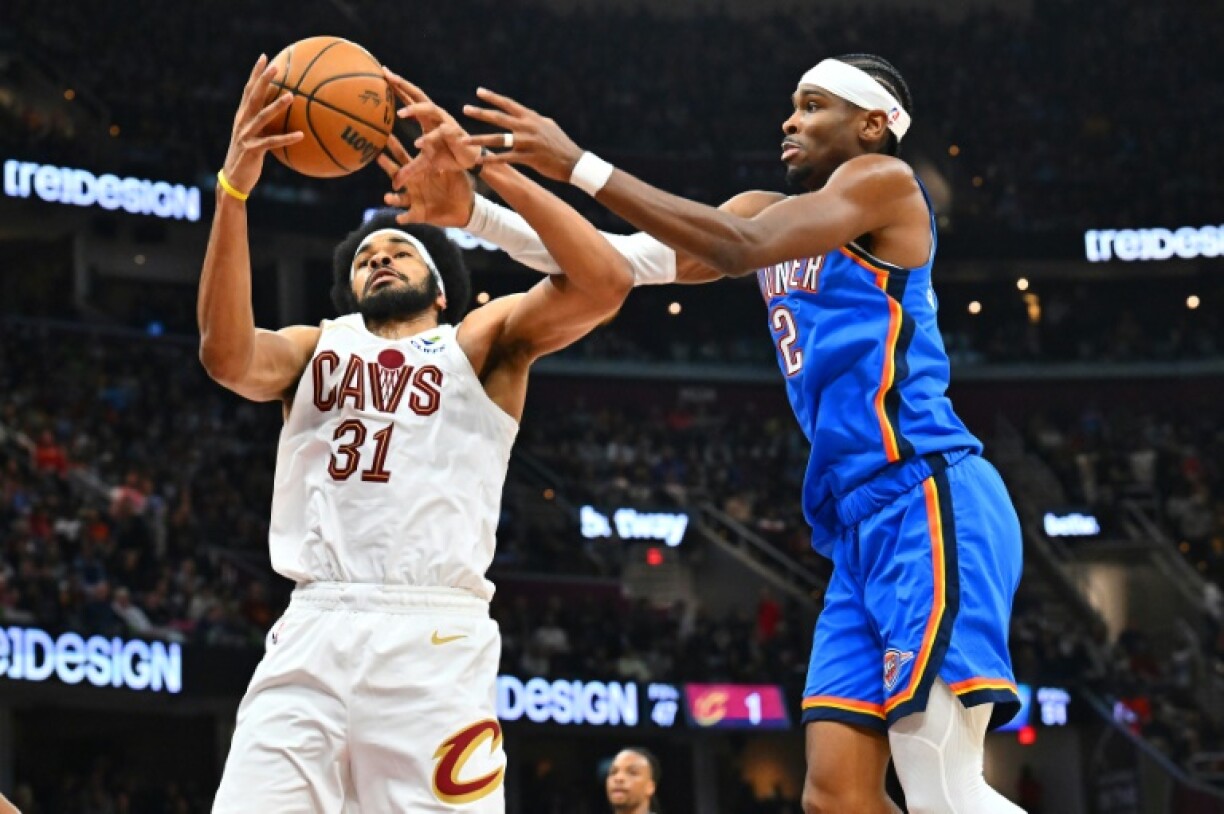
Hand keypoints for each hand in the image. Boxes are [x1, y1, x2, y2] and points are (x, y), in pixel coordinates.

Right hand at [220, 55, 303, 195]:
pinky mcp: (252, 150)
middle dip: (263, 80)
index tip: (264, 57)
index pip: (249, 90)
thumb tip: (285, 116)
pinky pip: (271, 142)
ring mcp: (246, 135)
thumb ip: (266, 124)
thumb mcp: (256, 137)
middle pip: (253, 96)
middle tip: (276, 66)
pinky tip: (300, 135)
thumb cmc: (248, 157)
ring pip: (261, 116)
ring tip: (291, 95)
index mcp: (243, 116)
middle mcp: (242, 122)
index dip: (255, 74)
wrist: (233, 179)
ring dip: (276, 106)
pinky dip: (286, 139)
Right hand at [377, 134, 474, 227]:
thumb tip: (442, 134)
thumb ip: (445, 156)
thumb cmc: (458, 185)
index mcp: (420, 171)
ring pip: (399, 198)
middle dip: (387, 166)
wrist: (466, 207)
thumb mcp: (452, 169)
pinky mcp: (419, 214)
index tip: (385, 135)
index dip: (394, 147)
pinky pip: (409, 217)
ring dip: (392, 198)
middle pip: (397, 174)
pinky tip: (400, 218)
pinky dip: (404, 218)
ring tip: (387, 198)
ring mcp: (414, 200)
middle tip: (378, 156)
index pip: (403, 157)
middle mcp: (413, 184)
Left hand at [383, 69, 480, 171]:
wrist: (469, 161)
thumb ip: (409, 170)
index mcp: (426, 118)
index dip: (397, 86)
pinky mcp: (454, 133)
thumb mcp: (424, 164)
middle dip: (403, 84)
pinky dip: (429, 138)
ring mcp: (445, 121)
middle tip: (387, 75)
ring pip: (429, 109)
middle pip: (417, 94)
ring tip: (400, 113)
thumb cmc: (447, 156)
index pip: (409, 98)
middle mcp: (435, 115)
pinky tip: (418, 144)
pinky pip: (440, 132)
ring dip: (415, 110)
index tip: (383, 73)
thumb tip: (394, 183)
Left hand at [461, 88, 583, 182]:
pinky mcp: (529, 158)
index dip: (493, 97)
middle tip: (465, 109)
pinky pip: (506, 158)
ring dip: (479, 139)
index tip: (478, 92)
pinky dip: (492, 159)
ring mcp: (528, 142)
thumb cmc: (561, 144)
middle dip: (480, 113)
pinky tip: (479, 160)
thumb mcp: (548, 126)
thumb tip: (526, 114)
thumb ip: (534, 120)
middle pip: (499, 118)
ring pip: (498, 139)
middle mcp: (528, 127)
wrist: (574, 162)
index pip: (508, 104)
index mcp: (531, 118)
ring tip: (463, 140)